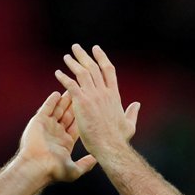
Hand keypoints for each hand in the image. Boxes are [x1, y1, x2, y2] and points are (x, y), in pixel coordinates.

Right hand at [17, 90, 96, 182]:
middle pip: (68, 115)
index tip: (90, 108)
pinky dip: (52, 101)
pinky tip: (57, 93)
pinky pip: (46, 108)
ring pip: (58, 110)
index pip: (76, 126)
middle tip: (83, 94)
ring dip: (65, 101)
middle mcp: (56, 134)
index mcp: (65, 143)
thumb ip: (85, 164)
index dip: (83, 116)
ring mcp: (47, 127)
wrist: (36, 167)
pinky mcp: (38, 122)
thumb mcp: (74, 170)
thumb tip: (96, 160)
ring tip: (72, 89)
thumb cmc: (54, 170)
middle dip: (75, 105)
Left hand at [54, 44, 140, 159]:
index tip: (96, 49)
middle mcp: (104, 92)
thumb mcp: (130, 124)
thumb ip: (132, 112)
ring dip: (73, 63)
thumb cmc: (119, 139)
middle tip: (76, 47)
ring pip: (82, 73)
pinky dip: (64, 77)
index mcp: (114, 95)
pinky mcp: (82, 103)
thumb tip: (137, 104)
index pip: (108, 70)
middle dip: (84, 55)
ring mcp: (93, 96)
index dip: (101, 58)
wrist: (110, 146)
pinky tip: (57, 73)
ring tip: (67, 56)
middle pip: (93, 67)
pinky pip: (71, 85)